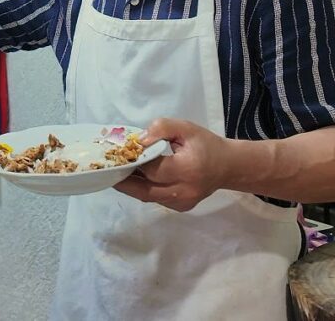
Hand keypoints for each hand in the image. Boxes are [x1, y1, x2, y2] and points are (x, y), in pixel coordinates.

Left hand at [113, 118, 230, 211]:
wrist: (227, 166)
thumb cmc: (205, 144)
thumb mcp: (185, 128)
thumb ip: (162, 128)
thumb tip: (139, 141)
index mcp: (187, 169)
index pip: (152, 168)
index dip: (133, 161)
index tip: (118, 153)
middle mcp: (184, 191)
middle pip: (144, 190)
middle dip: (123, 179)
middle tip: (106, 168)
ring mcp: (182, 203)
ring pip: (147, 196)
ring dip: (130, 185)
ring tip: (116, 171)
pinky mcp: (180, 207)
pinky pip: (155, 198)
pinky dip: (142, 188)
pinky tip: (133, 176)